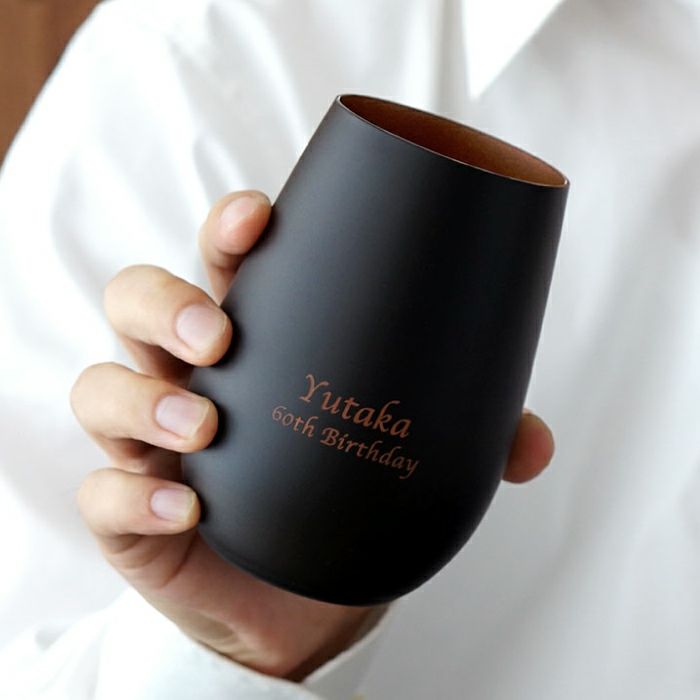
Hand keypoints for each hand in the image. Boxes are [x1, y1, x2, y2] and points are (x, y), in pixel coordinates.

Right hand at [69, 190, 554, 680]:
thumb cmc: (340, 500)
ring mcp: (153, 443)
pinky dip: (135, 494)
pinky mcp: (134, 512)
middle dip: (168, 302)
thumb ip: (468, 437)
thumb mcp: (400, 453)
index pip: (220, 264)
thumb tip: (532, 443)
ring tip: (206, 424)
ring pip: (105, 386)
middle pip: (137, 303)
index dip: (227, 230)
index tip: (256, 217)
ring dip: (144, 396)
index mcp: (252, 343)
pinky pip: (105, 492)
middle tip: (223, 332)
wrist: (303, 597)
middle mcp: (189, 378)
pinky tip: (187, 505)